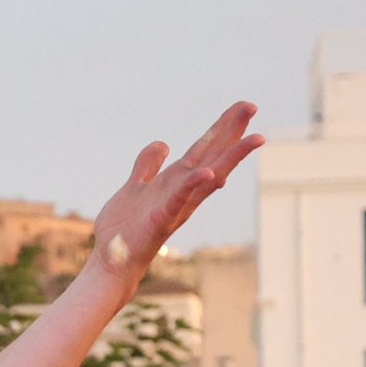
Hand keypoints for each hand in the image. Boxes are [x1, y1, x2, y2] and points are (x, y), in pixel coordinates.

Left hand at [89, 103, 262, 277]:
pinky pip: (178, 200)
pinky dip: (192, 186)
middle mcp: (182, 193)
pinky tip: (207, 173)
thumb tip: (162, 143)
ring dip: (230, 156)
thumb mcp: (135, 188)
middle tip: (252, 105)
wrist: (112, 261)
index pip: (204, 151)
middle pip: (212, 156)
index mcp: (176, 183)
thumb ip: (147, 166)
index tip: (244, 107)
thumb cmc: (126, 230)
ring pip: (208, 176)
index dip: (222, 129)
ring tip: (254, 138)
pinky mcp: (160, 221)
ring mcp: (175, 207)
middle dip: (231, 131)